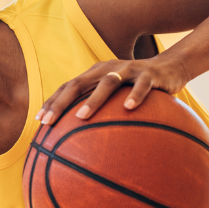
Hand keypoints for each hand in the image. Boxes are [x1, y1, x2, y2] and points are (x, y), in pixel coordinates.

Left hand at [34, 54, 188, 125]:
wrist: (169, 68)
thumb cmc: (136, 87)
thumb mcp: (116, 95)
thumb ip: (100, 110)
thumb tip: (80, 139)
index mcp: (95, 74)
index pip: (68, 87)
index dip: (52, 102)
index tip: (38, 120)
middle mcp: (107, 69)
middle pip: (78, 84)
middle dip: (61, 103)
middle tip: (49, 121)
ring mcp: (128, 70)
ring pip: (107, 83)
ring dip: (93, 100)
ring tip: (81, 117)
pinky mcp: (149, 75)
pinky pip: (142, 86)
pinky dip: (135, 95)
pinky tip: (128, 108)